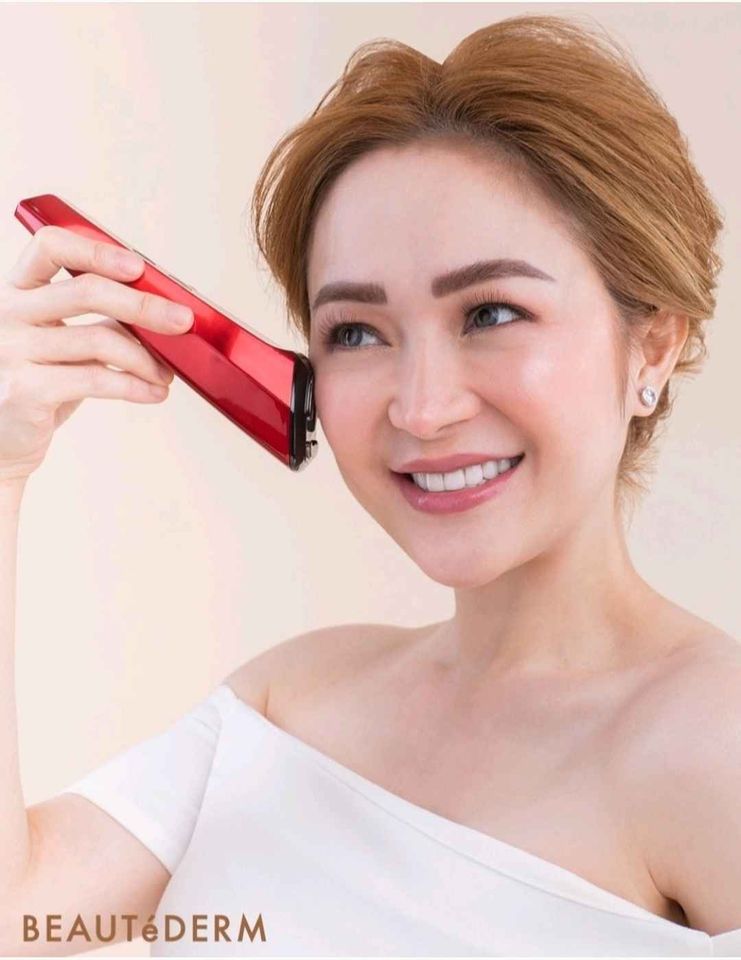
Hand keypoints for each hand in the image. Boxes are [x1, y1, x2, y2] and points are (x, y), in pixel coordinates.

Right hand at [0, 225, 193, 483]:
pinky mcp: (24, 390)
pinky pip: (96, 380)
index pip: (49, 247)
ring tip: (166, 374)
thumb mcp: (59, 346)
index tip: (138, 267)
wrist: (0, 446)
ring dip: (145, 358)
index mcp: (15, 292)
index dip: (97, 251)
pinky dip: (135, 386)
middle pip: (87, 292)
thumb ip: (95, 323)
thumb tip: (160, 314)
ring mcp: (11, 351)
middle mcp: (6, 314)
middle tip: (182, 321)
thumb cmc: (36, 389)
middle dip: (144, 305)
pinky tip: (153, 393)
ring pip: (99, 340)